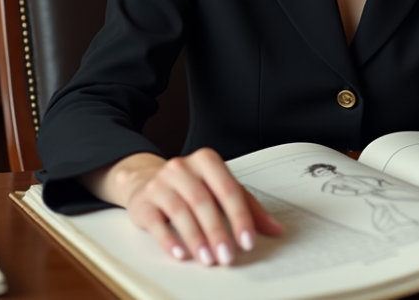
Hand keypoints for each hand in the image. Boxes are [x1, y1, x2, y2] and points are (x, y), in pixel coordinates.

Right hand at [103, 149, 282, 265]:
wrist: (146, 179)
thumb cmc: (190, 185)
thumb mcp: (220, 189)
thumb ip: (248, 207)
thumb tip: (275, 228)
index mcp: (207, 161)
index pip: (228, 189)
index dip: (240, 217)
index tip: (247, 240)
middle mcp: (182, 167)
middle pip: (203, 200)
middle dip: (217, 231)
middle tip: (227, 255)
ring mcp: (160, 183)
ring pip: (180, 210)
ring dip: (196, 238)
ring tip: (208, 258)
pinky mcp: (143, 201)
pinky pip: (156, 221)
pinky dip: (169, 240)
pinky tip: (180, 253)